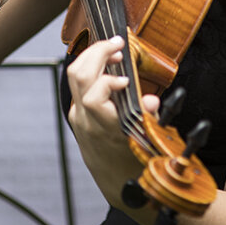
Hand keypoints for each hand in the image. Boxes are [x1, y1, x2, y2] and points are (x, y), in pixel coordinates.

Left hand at [66, 35, 159, 206]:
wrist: (115, 181)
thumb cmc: (134, 159)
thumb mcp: (147, 141)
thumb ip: (148, 119)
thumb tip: (152, 100)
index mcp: (105, 129)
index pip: (93, 99)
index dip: (108, 82)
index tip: (126, 79)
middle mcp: (86, 121)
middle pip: (78, 76)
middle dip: (97, 52)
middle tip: (117, 43)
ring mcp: (78, 116)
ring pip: (73, 76)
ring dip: (92, 56)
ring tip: (113, 50)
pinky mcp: (76, 113)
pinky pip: (77, 83)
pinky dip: (90, 66)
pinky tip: (107, 64)